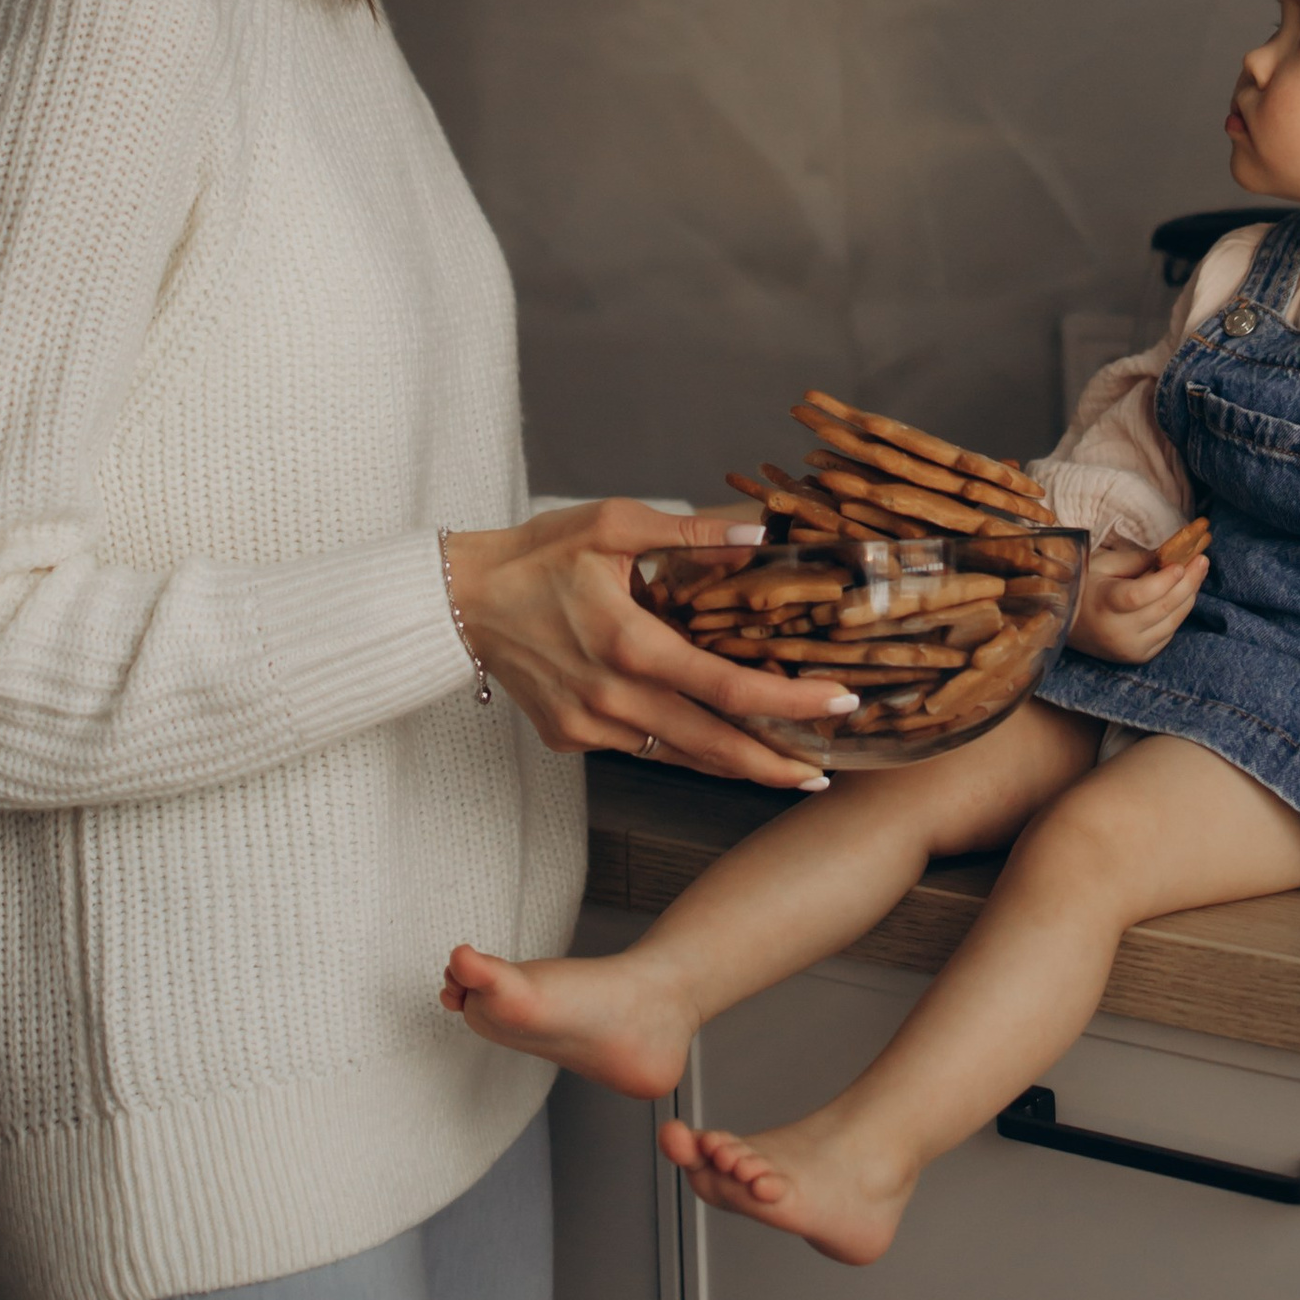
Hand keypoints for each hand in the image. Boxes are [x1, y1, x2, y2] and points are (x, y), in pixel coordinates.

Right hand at [441, 501, 855, 789]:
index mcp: (631, 644)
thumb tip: (757, 535)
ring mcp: (588, 725)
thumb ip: (688, 533)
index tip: (838, 704)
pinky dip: (679, 749)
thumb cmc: (537, 556)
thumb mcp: (613, 525)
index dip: (790, 702)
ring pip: (677, 757)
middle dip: (774, 764)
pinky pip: (638, 749)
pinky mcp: (570, 737)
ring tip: (784, 768)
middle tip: (824, 773)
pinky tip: (712, 744)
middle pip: (712, 746)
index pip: (728, 688)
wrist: (461, 601)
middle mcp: (612, 696)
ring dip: (733, 766)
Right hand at [1069, 538, 1207, 665]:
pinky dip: (1180, 612)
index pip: (1139, 596)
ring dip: (1190, 596)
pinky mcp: (1140, 656)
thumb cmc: (1084, 587)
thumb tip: (1171, 555)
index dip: (1164, 581)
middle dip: (1188, 582)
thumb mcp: (1103, 565)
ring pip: (1173, 621)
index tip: (1180, 563)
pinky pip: (1169, 632)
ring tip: (1198, 572)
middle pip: (1163, 608)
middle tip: (1202, 560)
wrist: (1067, 624)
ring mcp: (1131, 648)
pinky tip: (1185, 593)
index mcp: (1103, 605)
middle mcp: (1118, 632)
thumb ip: (1136, 561)